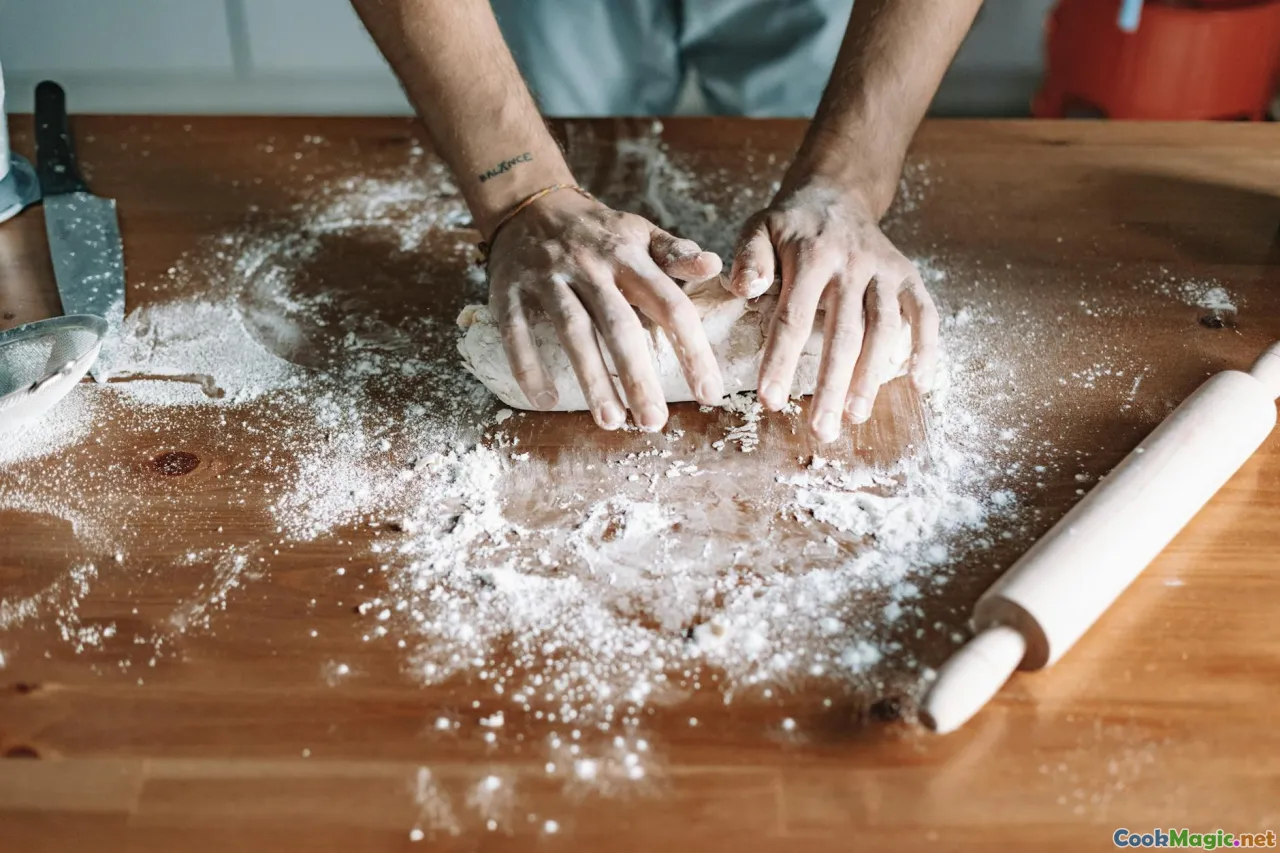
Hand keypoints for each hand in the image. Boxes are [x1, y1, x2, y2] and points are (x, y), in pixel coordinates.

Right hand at [486, 189, 724, 430]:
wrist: (530, 203)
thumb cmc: (597, 231)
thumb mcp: (639, 234)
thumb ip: (676, 254)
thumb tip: (715, 266)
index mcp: (628, 256)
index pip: (670, 305)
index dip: (692, 350)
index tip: (709, 394)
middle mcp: (589, 266)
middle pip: (619, 326)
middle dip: (638, 377)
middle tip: (654, 423)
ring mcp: (547, 278)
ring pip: (573, 332)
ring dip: (591, 378)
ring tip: (610, 421)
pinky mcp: (508, 290)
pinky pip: (516, 331)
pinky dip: (528, 365)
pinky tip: (545, 400)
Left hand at [727, 180, 939, 443]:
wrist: (836, 194)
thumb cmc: (790, 226)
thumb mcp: (759, 228)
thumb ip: (750, 258)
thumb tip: (744, 289)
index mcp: (812, 254)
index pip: (794, 316)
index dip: (781, 360)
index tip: (770, 401)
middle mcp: (854, 263)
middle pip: (844, 332)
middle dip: (831, 384)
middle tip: (821, 428)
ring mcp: (885, 270)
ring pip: (884, 328)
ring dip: (872, 376)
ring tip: (856, 416)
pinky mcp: (908, 276)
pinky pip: (924, 313)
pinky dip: (926, 347)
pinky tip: (918, 383)